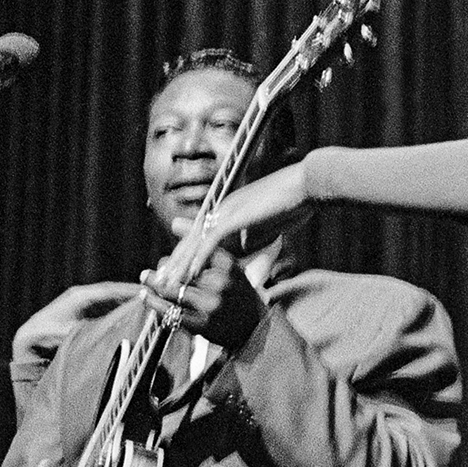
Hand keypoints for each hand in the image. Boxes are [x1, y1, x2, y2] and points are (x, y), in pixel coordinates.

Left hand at [12, 282, 139, 363]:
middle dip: (134, 295)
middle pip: (114, 292)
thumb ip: (84, 332)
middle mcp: (83, 296)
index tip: (147, 292)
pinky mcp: (85, 312)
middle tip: (156, 298)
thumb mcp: (63, 334)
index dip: (129, 291)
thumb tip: (104, 333)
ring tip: (149, 307)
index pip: (110, 290)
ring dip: (128, 303)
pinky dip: (120, 310)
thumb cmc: (42, 335)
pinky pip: (107, 308)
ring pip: (112, 300)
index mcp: (79, 296)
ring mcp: (84, 303)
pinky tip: (132, 317)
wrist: (28, 338)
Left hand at [141, 248, 263, 350]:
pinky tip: (145, 296)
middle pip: (180, 270)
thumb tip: (174, 222)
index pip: (194, 251)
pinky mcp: (203, 325)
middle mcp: (221, 284)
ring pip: (173, 290)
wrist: (257, 330)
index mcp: (230, 265)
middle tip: (149, 271)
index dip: (176, 255)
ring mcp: (211, 305)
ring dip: (154, 282)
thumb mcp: (230, 266)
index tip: (166, 259)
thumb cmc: (240, 293)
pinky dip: (154, 302)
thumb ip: (203, 244)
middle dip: (163, 270)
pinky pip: (171, 312)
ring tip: (145, 277)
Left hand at [158, 163, 311, 289]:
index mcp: (228, 209)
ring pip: (196, 241)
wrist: (306, 184)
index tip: (174, 272)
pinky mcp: (236, 216)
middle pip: (192, 239)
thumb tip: (244, 245)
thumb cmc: (292, 202)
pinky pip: (212, 241)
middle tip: (161, 280)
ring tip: (169, 282)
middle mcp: (222, 208)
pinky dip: (200, 258)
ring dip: (181, 263)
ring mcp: (227, 211)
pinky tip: (191, 273)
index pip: (200, 235)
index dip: (186, 254)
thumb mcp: (267, 222)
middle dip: (176, 261)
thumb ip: (252, 233)